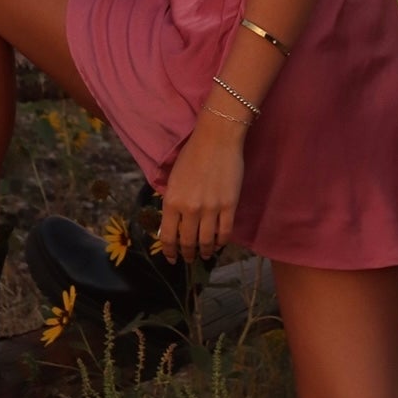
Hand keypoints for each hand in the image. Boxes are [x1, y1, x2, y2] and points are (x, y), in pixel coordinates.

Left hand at [159, 113, 245, 261]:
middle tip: (189, 259)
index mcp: (172, 201)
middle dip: (187, 254)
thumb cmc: (192, 154)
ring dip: (204, 252)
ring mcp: (211, 208)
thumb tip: (172, 225)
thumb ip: (172, 203)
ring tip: (204, 255)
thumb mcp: (174, 179)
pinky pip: (225, 232)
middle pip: (188, 242)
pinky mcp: (229, 205)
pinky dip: (221, 242)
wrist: (217, 138)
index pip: (168, 236)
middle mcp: (189, 209)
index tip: (171, 258)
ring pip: (206, 241)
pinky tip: (218, 244)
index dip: (169, 251)